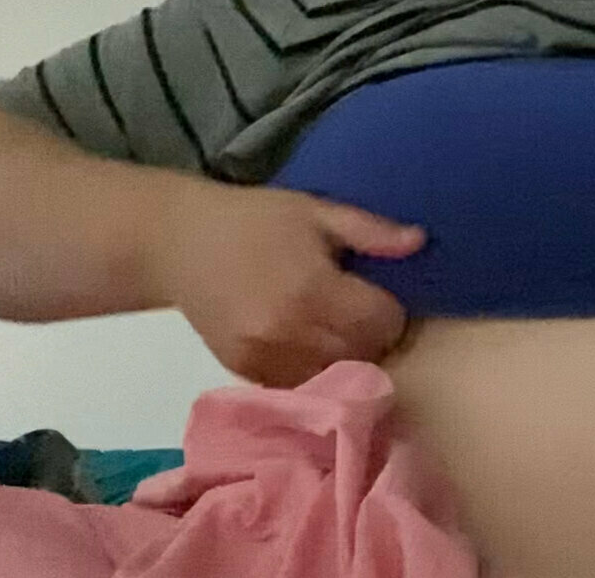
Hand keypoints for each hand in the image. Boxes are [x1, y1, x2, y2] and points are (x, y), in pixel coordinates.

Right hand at [146, 180, 424, 386]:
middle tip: (360, 311)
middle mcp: (289, 331)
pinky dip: (313, 367)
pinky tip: (307, 341)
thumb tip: (419, 242)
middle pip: (363, 353)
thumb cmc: (252, 220)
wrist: (176, 243)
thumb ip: (369, 230)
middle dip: (372, 334)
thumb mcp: (314, 211)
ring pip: (334, 373)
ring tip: (334, 326)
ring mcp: (264, 358)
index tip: (380, 295)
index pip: (382, 323)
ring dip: (346, 356)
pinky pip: (300, 382)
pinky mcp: (246, 371)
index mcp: (312, 289)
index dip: (390, 309)